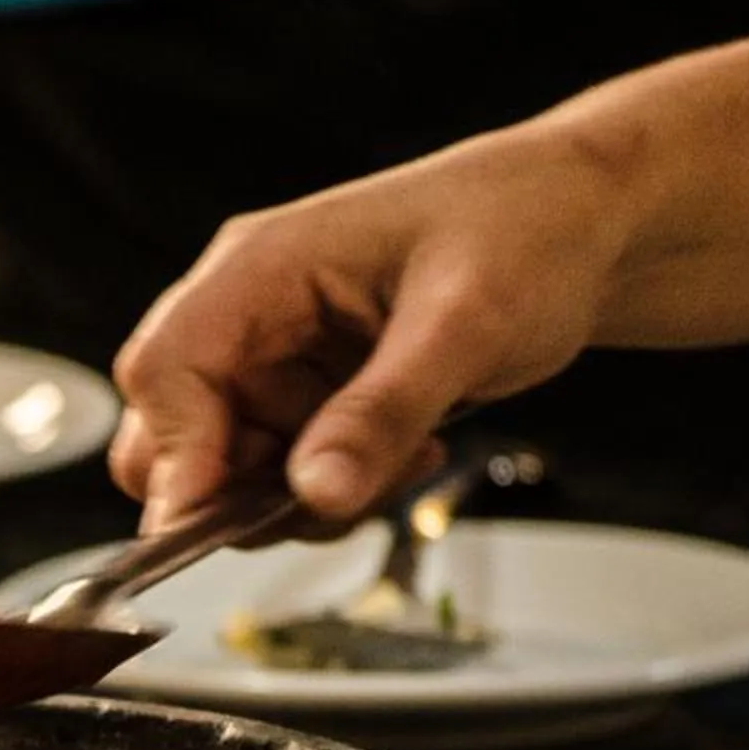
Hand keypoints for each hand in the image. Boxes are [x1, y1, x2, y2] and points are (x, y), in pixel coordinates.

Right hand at [110, 122, 640, 531]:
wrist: (584, 222)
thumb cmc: (528, 231)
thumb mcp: (466, 324)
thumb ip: (382, 411)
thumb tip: (314, 493)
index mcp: (258, 267)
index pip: (163, 371)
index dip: (177, 458)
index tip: (216, 527)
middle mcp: (247, 314)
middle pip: (167, 434)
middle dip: (236, 493)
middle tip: (330, 499)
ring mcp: (274, 358)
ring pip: (226, 473)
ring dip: (302, 498)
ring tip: (403, 458)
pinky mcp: (307, 395)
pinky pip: (282, 474)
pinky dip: (337, 488)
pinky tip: (410, 451)